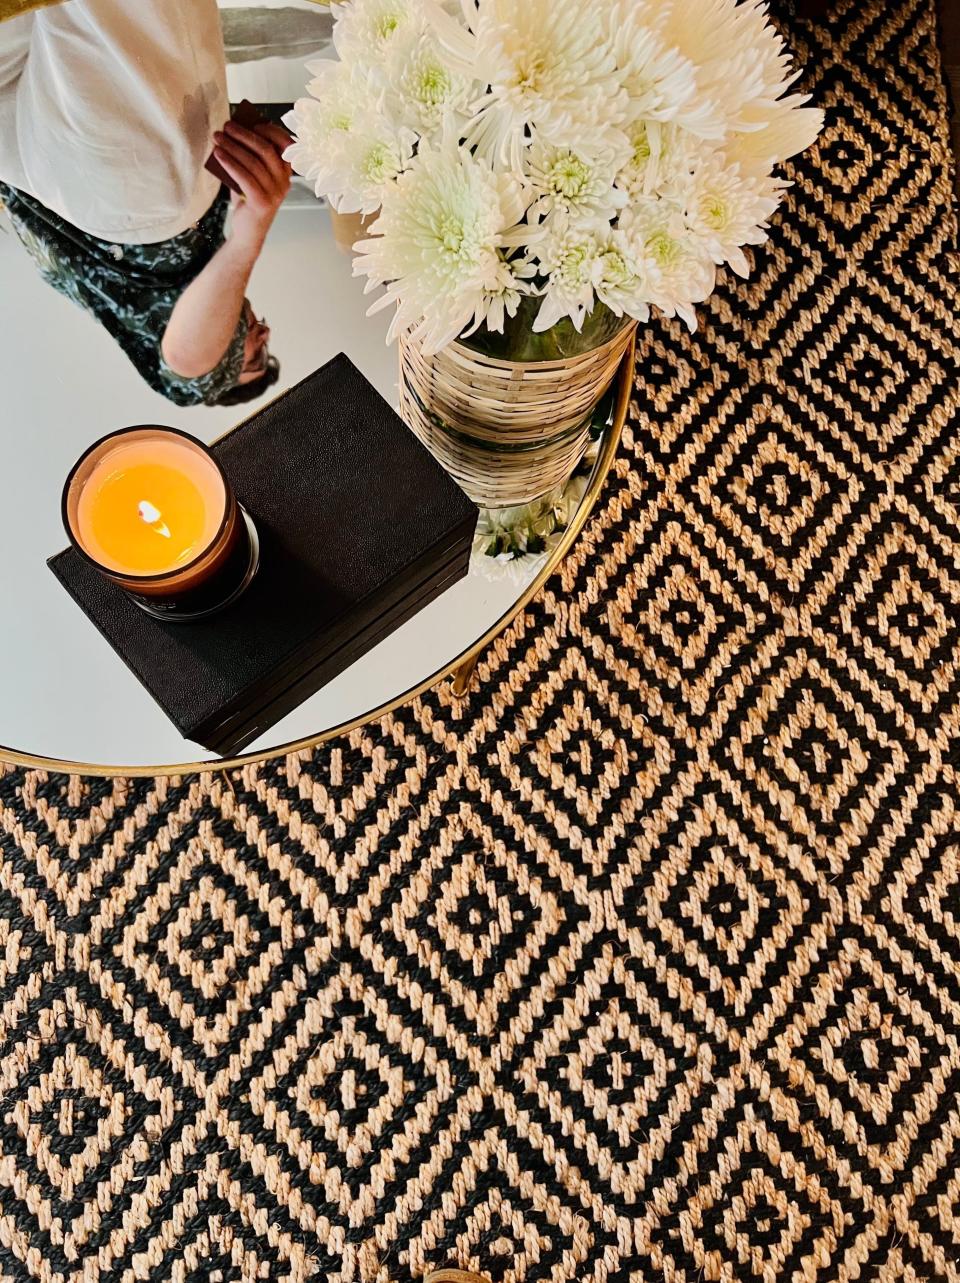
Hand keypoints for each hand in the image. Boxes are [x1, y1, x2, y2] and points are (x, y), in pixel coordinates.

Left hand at [213, 121, 292, 253]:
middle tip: (226, 127)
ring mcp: (275, 194)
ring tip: (217, 138)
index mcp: (286, 173)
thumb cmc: (248, 199)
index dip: (270, 130)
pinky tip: (218, 154)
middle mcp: (285, 183)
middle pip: (266, 150)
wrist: (248, 231)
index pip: (286, 144)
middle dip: (244, 134)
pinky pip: (245, 177)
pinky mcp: (262, 203)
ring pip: (253, 162)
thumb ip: (250, 156)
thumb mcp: (252, 174)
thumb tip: (235, 131)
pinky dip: (230, 163)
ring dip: (232, 147)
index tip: (251, 123)